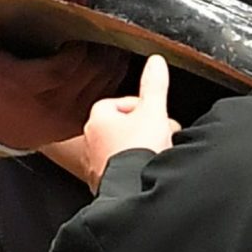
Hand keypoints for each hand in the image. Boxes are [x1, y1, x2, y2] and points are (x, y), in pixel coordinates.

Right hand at [0, 0, 129, 153]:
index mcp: (24, 88)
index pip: (61, 71)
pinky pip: (108, 100)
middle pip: (90, 76)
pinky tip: (118, 60)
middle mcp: (49, 107)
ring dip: (115, 62)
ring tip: (116, 39)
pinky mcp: (80, 124)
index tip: (82, 29)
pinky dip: (117, 80)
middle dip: (102, 50)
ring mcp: (67, 119)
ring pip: (104, 87)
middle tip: (107, 26)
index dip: (77, 51)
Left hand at [83, 54, 178, 190]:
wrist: (133, 190)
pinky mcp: (100, 184)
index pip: (122, 103)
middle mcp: (89, 139)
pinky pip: (118, 169)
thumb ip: (154, 85)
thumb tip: (156, 61)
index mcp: (98, 118)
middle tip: (162, 135)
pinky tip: (145, 172)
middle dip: (144, 129)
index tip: (158, 116)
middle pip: (122, 126)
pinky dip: (131, 169)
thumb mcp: (154, 111)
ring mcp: (92, 163)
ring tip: (156, 154)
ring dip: (137, 149)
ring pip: (119, 148)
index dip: (144, 108)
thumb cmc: (140, 150)